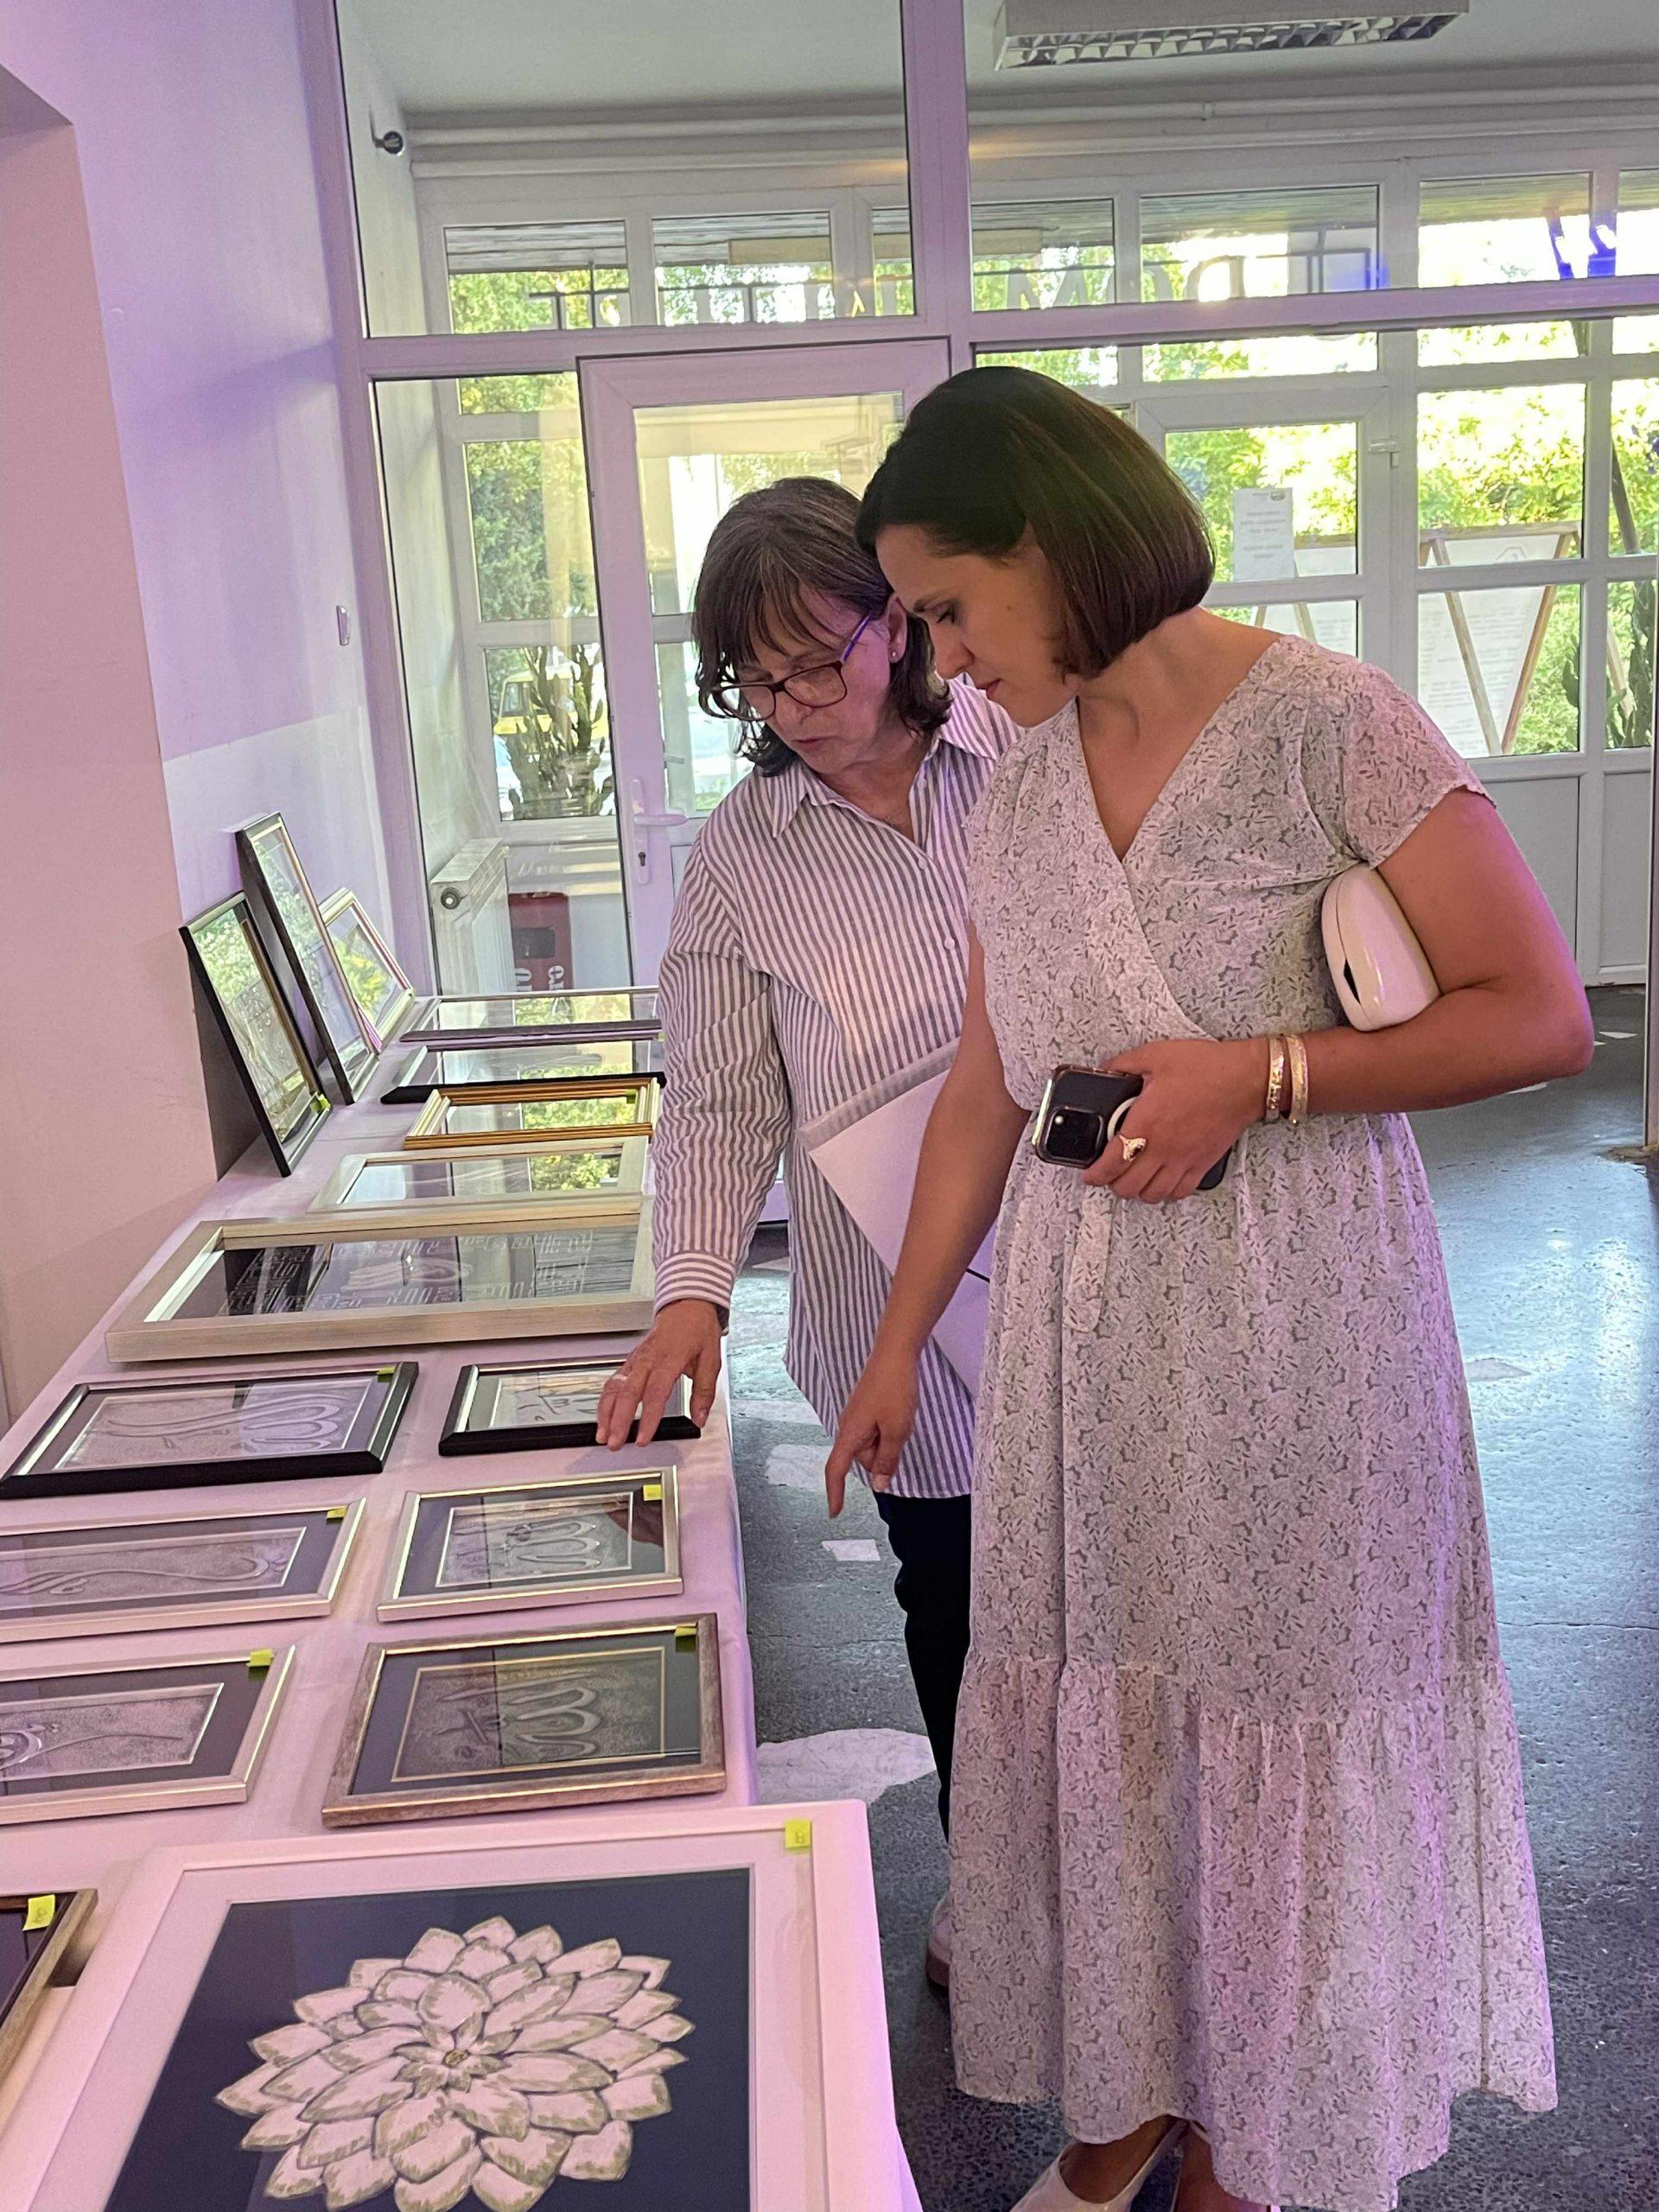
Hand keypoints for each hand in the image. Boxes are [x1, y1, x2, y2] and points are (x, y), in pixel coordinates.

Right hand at [595, 1300, 721, 1447]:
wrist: (687, 1305)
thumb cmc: (698, 1329)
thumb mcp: (712, 1359)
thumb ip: (704, 1392)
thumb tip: (700, 1418)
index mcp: (669, 1359)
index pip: (655, 1393)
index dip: (647, 1418)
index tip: (643, 1438)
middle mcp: (648, 1360)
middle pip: (628, 1393)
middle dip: (618, 1421)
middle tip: (614, 1443)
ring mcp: (636, 1360)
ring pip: (614, 1387)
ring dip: (606, 1413)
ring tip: (603, 1434)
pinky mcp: (631, 1361)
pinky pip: (613, 1381)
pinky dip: (605, 1400)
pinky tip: (603, 1416)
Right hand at [824, 1347, 919, 1516]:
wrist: (894, 1352)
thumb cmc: (894, 1388)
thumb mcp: (896, 1430)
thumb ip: (887, 1460)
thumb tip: (878, 1485)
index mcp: (849, 1434)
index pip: (836, 1470)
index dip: (835, 1493)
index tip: (834, 1513)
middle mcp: (848, 1427)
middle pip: (862, 1459)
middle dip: (882, 1456)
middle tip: (899, 1431)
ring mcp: (857, 1417)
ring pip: (873, 1445)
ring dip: (889, 1440)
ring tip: (901, 1417)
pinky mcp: (865, 1409)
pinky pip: (876, 1431)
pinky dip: (889, 1430)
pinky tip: (899, 1413)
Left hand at [1084, 1037, 1265, 1202]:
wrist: (1246, 1079)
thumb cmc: (1206, 1067)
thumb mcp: (1156, 1055)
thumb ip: (1125, 1064)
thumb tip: (1107, 1069)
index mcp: (1146, 1122)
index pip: (1112, 1162)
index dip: (1095, 1174)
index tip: (1088, 1174)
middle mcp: (1163, 1147)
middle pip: (1129, 1186)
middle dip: (1112, 1184)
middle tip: (1108, 1174)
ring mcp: (1184, 1159)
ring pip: (1153, 1194)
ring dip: (1138, 1191)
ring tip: (1132, 1179)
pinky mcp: (1202, 1163)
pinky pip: (1180, 1192)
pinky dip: (1166, 1192)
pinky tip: (1161, 1181)